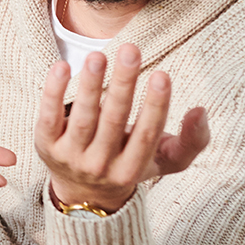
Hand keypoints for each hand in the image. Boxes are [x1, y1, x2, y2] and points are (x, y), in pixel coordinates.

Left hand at [35, 43, 209, 213]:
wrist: (86, 194)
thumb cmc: (133, 164)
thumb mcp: (167, 160)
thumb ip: (193, 140)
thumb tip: (200, 110)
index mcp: (132, 170)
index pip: (145, 136)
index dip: (154, 106)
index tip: (162, 74)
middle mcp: (100, 166)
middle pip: (113, 121)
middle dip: (122, 84)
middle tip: (130, 49)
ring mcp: (71, 157)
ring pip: (82, 117)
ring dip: (89, 84)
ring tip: (96, 55)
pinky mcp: (45, 146)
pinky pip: (49, 116)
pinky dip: (53, 92)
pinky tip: (62, 66)